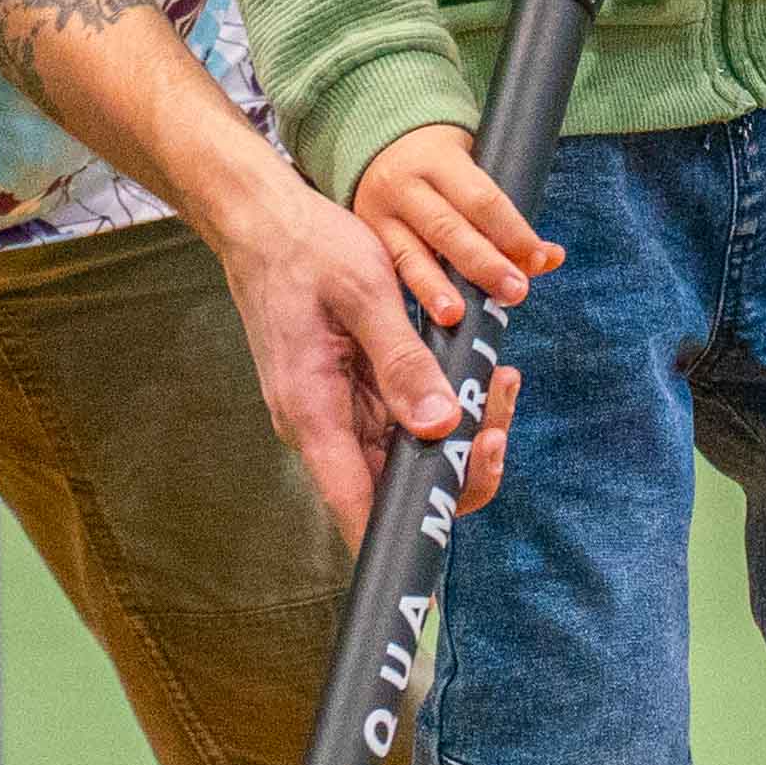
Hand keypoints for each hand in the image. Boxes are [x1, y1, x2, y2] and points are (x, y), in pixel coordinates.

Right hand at [212, 162, 498, 534]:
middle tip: (499, 423)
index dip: (398, 537)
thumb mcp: (364, 293)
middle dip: (457, 470)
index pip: (356, 506)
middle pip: (393, 488)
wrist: (262, 219)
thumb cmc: (306, 248)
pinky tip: (480, 371)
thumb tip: (440, 424)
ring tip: (502, 381)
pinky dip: (444, 404)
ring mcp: (337, 412)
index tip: (441, 545)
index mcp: (312, 412)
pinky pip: (404, 420)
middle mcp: (322, 426)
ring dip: (461, 433)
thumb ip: (403, 361)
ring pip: (407, 454)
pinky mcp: (351, 393)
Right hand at [346, 123, 553, 329]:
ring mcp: (379, 216)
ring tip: (456, 317)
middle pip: (447, 228)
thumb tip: (550, 258)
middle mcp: (404, 186)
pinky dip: (415, 296)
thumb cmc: (442, 165)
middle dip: (484, 264)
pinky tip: (431, 321)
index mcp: (438, 160)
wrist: (379, 148)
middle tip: (515, 293)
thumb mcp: (473, 173)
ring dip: (437, 289)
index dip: (512, 231)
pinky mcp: (367, 243)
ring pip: (411, 256)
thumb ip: (507, 217)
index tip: (538, 258)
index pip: (482, 199)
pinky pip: (393, 273)